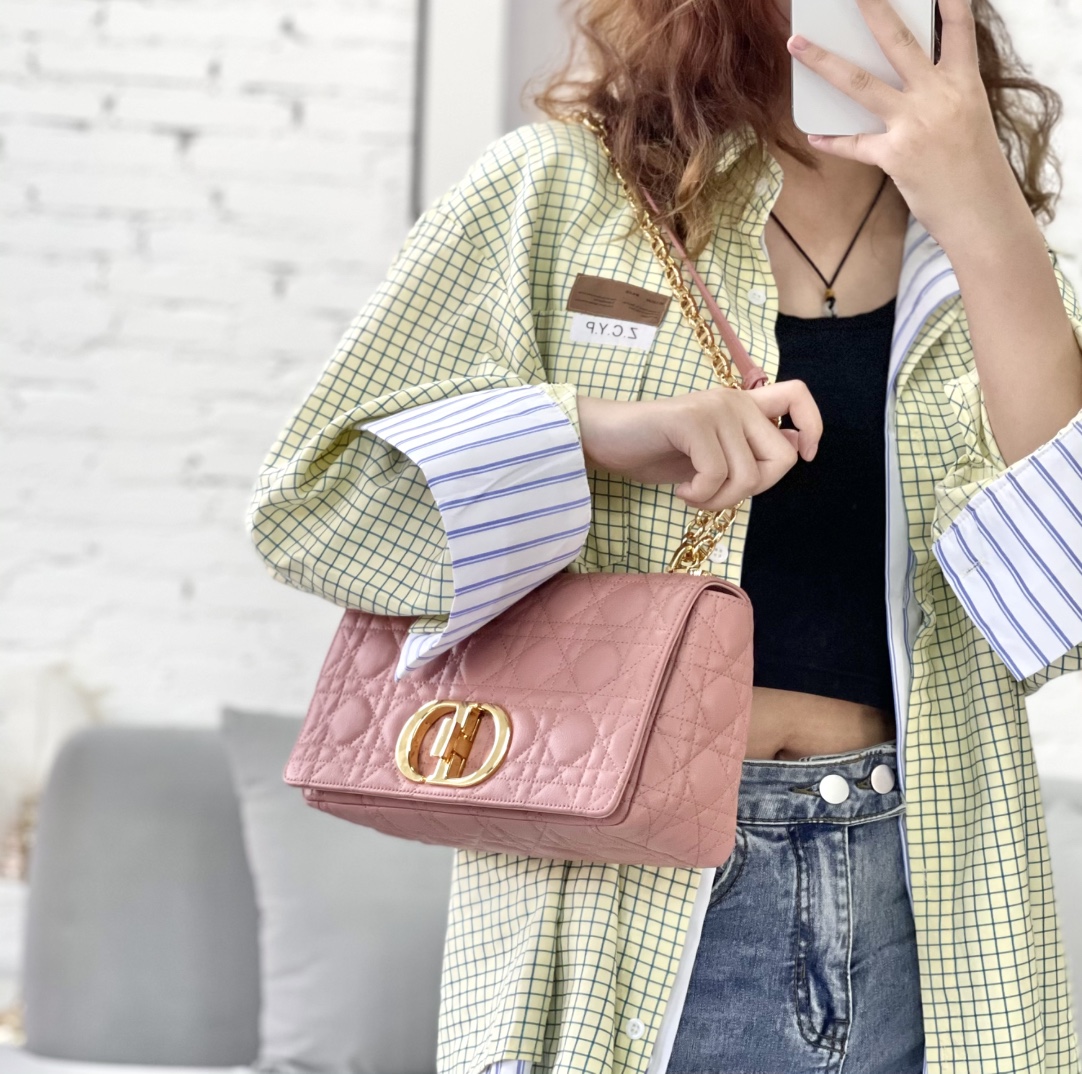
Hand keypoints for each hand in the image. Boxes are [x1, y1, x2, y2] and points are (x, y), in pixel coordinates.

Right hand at [577, 382, 822, 510]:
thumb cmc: (656, 451)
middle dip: (755, 490)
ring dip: (719, 501)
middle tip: (719, 493)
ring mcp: (713, 408)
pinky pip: (716, 475)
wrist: (605, 440)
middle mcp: (733, 401)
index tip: (803, 454)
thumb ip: (746, 452)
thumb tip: (794, 451)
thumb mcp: (710, 456)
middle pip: (782, 457)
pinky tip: (680, 492)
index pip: (798, 396)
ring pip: (748, 476)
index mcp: (741, 405)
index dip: (812, 426)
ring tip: (693, 495)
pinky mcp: (691, 421)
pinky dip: (699, 497)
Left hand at [787, 0, 1027, 247]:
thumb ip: (939, 96)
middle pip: (898, 43)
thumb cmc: (975, 168)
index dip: (947, 2)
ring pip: (860, 84)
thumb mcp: (968, 118)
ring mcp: (914, 124)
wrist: (981, 211)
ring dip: (824, 62)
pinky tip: (814, 134)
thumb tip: (902, 87)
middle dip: (872, 11)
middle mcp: (938, 96)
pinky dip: (832, 140)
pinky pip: (854, 144)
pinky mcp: (895, 156)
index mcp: (963, 83)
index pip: (958, 30)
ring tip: (797, 45)